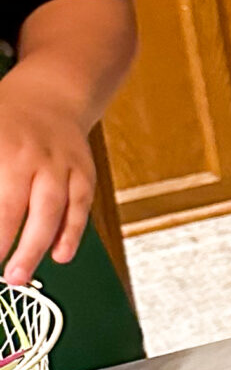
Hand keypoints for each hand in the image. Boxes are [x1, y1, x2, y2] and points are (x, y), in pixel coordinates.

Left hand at [0, 70, 96, 284]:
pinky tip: (61, 255)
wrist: (53, 94)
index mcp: (3, 148)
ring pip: (54, 209)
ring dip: (39, 244)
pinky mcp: (84, 173)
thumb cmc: (6, 118)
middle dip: (9, 242)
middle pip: (19, 205)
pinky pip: (80, 206)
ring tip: (22, 274)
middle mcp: (34, 157)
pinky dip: (72, 232)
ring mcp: (63, 165)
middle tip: (2, 275)